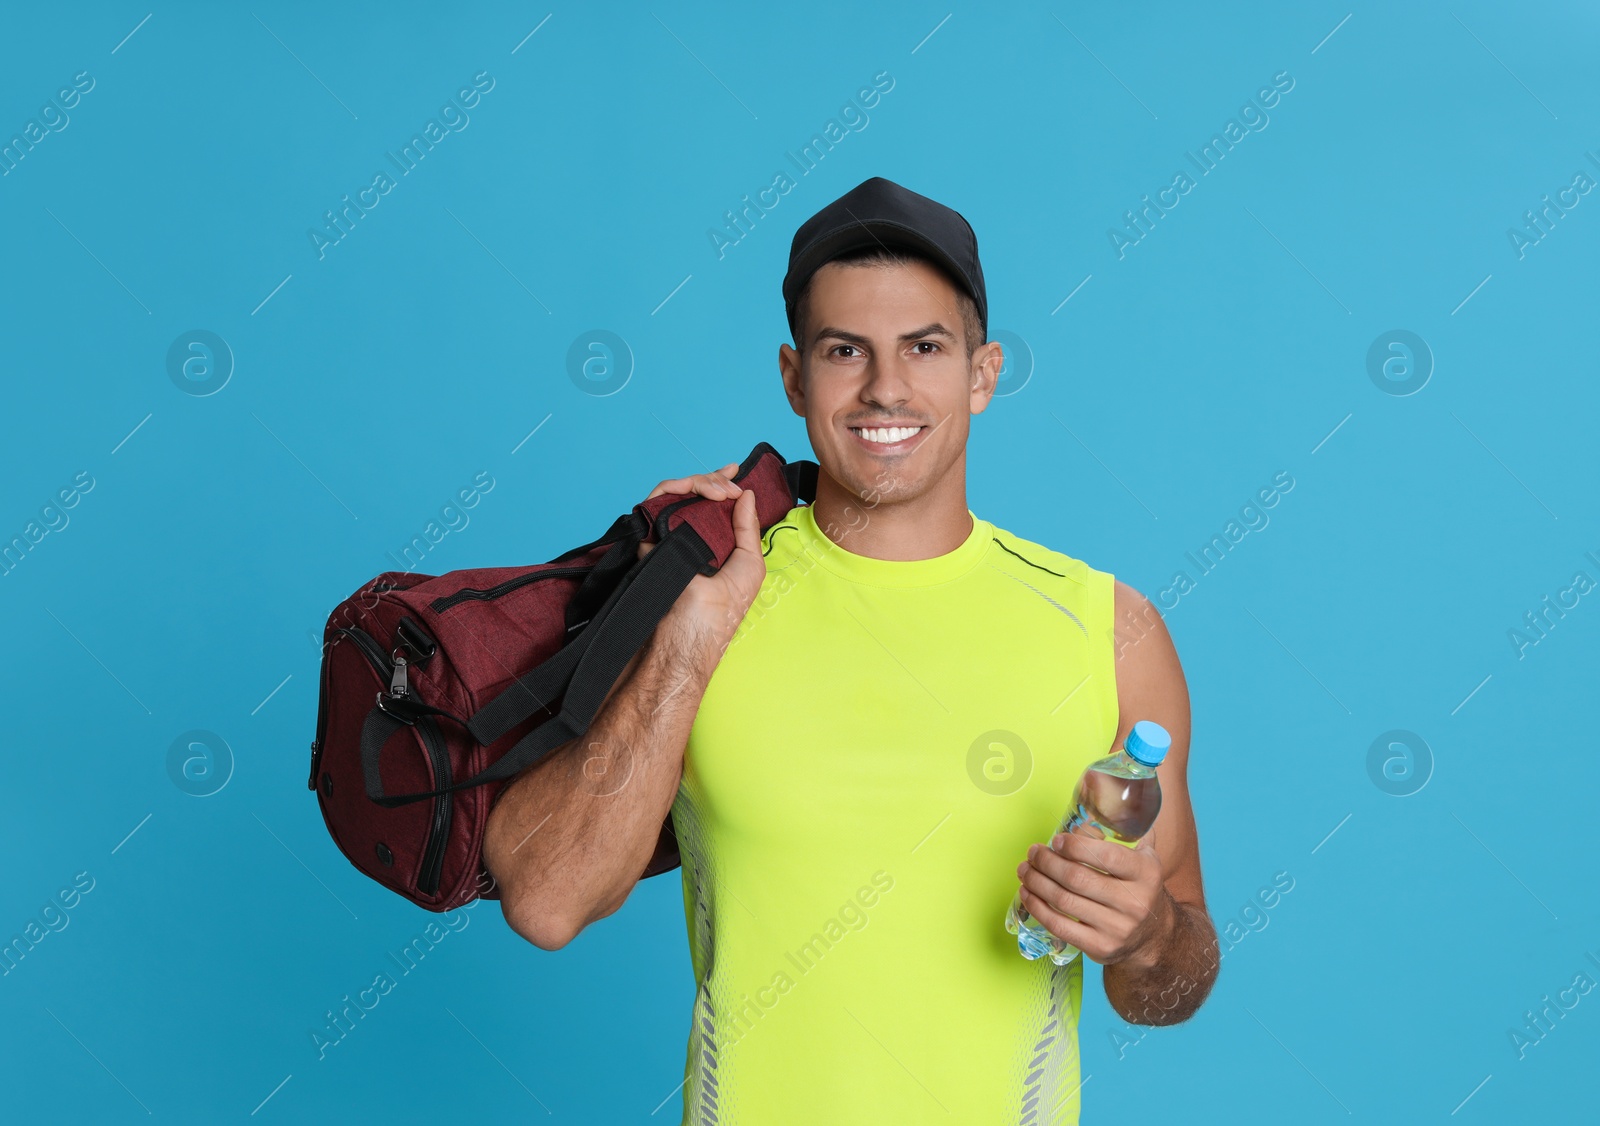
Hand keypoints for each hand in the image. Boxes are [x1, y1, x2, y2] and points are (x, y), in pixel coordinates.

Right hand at [638, 462, 765, 655]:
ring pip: (672, 494)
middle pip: (692, 495)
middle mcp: (685, 541)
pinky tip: (688, 493)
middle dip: (710, 481)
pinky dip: (668, 492)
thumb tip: (746, 494)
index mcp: (711, 547)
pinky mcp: (644, 544)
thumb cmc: (711, 620)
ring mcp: (663, 541)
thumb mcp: (746, 569)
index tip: (733, 472)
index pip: (712, 505)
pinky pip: (652, 505)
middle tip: (726, 482)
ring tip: (714, 490)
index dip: (720, 483)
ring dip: (694, 484)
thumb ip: (746, 531)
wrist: (677, 645)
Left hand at [1015, 828, 1174, 970]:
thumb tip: (1094, 803)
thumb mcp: (1144, 858)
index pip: (1105, 856)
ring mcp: (1116, 928)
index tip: (1056, 840)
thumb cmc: (1140, 888)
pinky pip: (1060, 926)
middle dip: (1047, 862)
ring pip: (1064, 901)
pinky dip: (1038, 908)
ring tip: (1024, 870)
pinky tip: (1027, 894)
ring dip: (1037, 882)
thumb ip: (1126, 831)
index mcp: (1145, 874)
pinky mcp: (1100, 948)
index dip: (1074, 846)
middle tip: (1033, 852)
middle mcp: (1133, 902)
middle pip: (1077, 878)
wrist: (1156, 937)